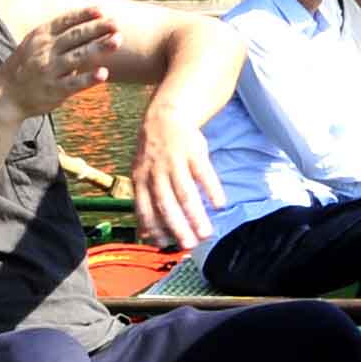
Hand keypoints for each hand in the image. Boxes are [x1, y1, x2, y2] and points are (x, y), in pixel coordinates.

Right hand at [0, 4, 118, 120]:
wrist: (4, 95)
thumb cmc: (24, 66)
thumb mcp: (33, 43)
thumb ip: (56, 34)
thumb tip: (85, 22)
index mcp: (41, 36)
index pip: (65, 21)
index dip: (84, 15)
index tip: (101, 10)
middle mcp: (45, 50)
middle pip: (76, 36)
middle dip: (97, 28)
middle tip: (116, 23)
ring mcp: (50, 70)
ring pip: (79, 56)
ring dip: (99, 47)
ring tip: (117, 41)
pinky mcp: (54, 90)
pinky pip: (74, 83)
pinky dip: (89, 78)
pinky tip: (103, 74)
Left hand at [133, 107, 221, 248]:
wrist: (165, 116)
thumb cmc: (153, 155)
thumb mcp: (141, 175)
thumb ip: (144, 203)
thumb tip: (145, 236)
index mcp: (140, 179)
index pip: (145, 208)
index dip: (154, 228)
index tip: (166, 245)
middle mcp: (156, 171)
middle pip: (166, 203)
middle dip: (177, 226)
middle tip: (189, 245)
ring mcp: (174, 161)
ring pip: (185, 192)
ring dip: (196, 214)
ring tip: (206, 233)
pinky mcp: (194, 151)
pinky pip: (204, 173)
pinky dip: (212, 189)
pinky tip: (220, 205)